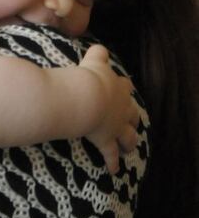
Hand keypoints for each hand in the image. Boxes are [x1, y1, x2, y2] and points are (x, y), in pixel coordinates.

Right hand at [79, 44, 139, 173]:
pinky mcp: (106, 140)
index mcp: (116, 86)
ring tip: (129, 147)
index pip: (124, 85)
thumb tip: (99, 48)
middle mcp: (120, 106)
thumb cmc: (87, 77)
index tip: (121, 88)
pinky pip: (110, 154)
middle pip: (132, 112)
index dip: (122, 88)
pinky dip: (112, 162)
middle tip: (130, 120)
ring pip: (128, 135)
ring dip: (129, 141)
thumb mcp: (93, 60)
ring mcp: (115, 124)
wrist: (85, 96)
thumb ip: (97, 53)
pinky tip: (113, 169)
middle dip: (132, 116)